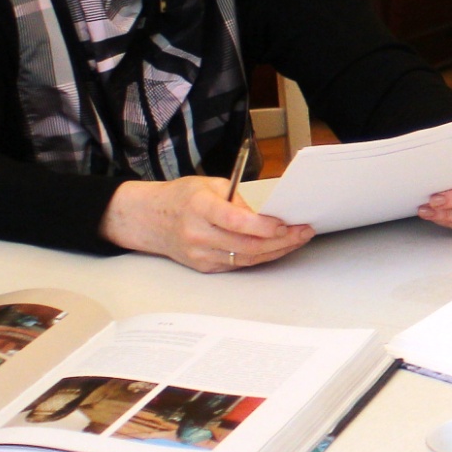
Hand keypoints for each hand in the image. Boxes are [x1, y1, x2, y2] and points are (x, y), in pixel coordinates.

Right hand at [102, 177, 314, 272]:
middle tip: (303, 232)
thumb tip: (266, 215)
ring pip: (245, 259)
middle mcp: (198, 234)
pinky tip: (277, 249)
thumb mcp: (208, 184)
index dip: (262, 226)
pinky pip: (238, 264)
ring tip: (298, 240)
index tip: (285, 224)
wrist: (148, 219)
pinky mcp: (204, 266)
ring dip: (276, 251)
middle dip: (281, 241)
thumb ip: (236, 199)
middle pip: (246, 245)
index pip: (234, 221)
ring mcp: (200, 254)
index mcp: (199, 208)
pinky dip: (261, 257)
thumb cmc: (180, 197)